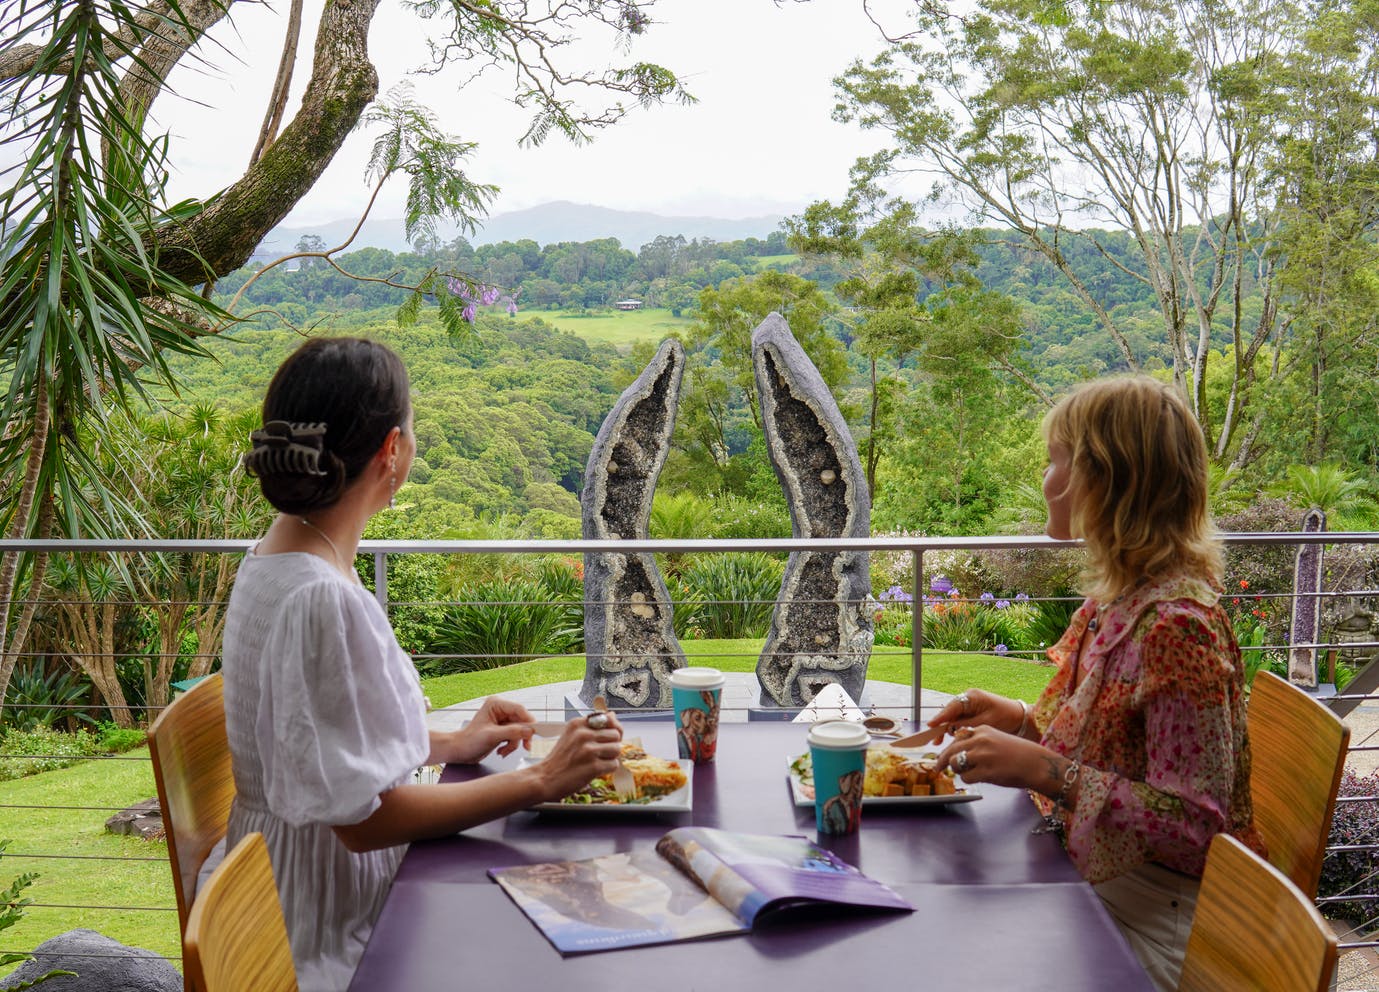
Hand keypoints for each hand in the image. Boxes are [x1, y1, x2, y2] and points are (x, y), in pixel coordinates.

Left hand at [447, 696, 536, 763]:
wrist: (460, 752)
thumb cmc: (469, 741)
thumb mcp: (492, 736)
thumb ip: (512, 732)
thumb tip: (530, 730)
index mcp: (496, 704)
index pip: (519, 709)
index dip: (528, 721)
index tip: (535, 732)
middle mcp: (500, 710)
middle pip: (522, 721)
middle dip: (521, 736)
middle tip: (526, 746)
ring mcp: (502, 720)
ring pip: (520, 730)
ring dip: (514, 743)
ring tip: (504, 751)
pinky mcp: (503, 730)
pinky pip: (515, 736)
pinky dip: (511, 745)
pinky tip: (502, 751)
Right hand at [533, 713, 625, 801]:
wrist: (545, 779)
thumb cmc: (559, 759)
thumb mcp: (571, 735)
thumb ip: (592, 725)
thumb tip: (612, 715)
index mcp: (578, 724)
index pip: (609, 719)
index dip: (611, 730)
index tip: (606, 738)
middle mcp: (583, 734)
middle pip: (616, 734)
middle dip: (612, 745)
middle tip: (599, 753)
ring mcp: (588, 750)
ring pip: (617, 749)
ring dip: (610, 758)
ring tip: (596, 761)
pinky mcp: (593, 766)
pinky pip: (614, 765)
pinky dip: (607, 769)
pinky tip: (594, 770)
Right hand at [927, 688, 1023, 735]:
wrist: (1020, 719)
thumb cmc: (1006, 718)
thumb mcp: (986, 722)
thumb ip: (967, 725)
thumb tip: (950, 729)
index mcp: (972, 697)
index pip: (952, 707)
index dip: (940, 717)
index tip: (930, 725)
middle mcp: (968, 699)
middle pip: (950, 713)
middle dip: (941, 726)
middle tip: (934, 740)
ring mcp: (969, 706)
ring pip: (953, 718)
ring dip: (947, 730)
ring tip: (938, 742)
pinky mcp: (972, 713)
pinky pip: (958, 721)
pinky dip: (954, 730)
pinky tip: (948, 739)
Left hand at [936, 726, 1061, 793]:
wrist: (1037, 764)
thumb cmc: (1019, 754)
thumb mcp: (996, 738)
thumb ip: (978, 742)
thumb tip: (959, 752)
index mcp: (982, 730)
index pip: (957, 737)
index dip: (949, 748)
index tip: (943, 755)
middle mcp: (980, 740)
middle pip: (951, 750)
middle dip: (942, 760)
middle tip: (938, 768)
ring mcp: (982, 756)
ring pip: (956, 763)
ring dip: (958, 770)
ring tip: (967, 773)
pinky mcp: (986, 771)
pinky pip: (966, 777)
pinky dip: (968, 780)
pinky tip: (978, 779)